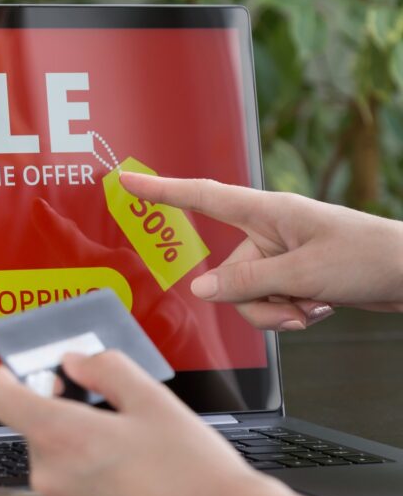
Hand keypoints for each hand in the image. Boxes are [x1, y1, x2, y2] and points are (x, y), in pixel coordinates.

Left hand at [0, 351, 355, 495]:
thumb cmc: (193, 473)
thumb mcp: (152, 399)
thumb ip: (105, 369)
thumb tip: (77, 362)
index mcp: (60, 436)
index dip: (10, 374)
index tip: (33, 369)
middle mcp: (50, 474)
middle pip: (31, 424)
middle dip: (62, 408)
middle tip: (105, 405)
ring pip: (53, 454)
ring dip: (78, 442)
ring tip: (128, 444)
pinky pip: (68, 483)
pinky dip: (88, 470)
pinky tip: (127, 470)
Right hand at [119, 173, 402, 329]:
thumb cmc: (369, 255)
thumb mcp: (303, 272)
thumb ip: (247, 282)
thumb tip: (199, 289)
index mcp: (266, 212)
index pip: (201, 197)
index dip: (160, 190)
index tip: (127, 182)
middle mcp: (267, 231)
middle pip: (227, 273)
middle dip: (255, 300)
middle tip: (295, 304)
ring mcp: (278, 254)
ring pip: (246, 295)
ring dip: (276, 310)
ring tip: (312, 306)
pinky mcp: (290, 273)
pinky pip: (267, 301)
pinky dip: (289, 312)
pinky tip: (318, 307)